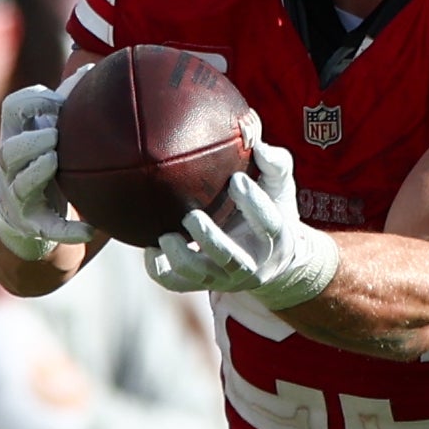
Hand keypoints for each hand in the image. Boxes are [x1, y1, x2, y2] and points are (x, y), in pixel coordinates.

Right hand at [0, 83, 86, 259]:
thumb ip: (67, 106)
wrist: (19, 223)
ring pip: (21, 184)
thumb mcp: (48, 135)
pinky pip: (47, 228)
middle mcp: (11, 168)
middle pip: (10, 148)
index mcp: (17, 137)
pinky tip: (89, 231)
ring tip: (55, 162)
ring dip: (38, 171)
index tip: (55, 103)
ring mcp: (18, 198)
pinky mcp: (32, 225)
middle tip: (55, 135)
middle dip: (32, 139)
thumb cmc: (41, 167)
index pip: (12, 109)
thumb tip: (92, 68)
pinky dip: (67, 231)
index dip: (32, 102)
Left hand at [149, 129, 338, 308]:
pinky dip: (158, 269)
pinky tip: (149, 248)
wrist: (265, 257)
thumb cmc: (270, 210)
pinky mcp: (200, 284)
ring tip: (164, 236)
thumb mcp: (279, 188)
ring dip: (180, 258)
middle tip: (191, 216)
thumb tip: (259, 144)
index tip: (236, 180)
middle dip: (210, 239)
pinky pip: (175, 284)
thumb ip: (275, 165)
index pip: (268, 225)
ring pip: (200, 276)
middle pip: (230, 259)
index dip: (253, 205)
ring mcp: (224, 278)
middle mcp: (250, 264)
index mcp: (274, 239)